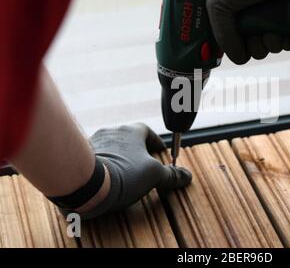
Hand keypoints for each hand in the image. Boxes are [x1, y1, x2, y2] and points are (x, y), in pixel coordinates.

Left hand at [71, 123, 191, 218]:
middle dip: (136, 150)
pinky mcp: (80, 155)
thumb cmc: (123, 174)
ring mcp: (94, 142)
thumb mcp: (154, 176)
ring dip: (118, 156)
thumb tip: (186, 176)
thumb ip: (171, 175)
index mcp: (132, 131)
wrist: (84, 182)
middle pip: (128, 138)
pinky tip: (105, 177)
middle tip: (143, 164)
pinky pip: (95, 156)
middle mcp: (112, 131)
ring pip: (111, 146)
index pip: (147, 131)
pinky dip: (103, 164)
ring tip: (123, 172)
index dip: (155, 141)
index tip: (159, 152)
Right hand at [206, 0, 289, 64]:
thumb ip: (222, 36)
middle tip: (258, 36)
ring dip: (272, 45)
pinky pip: (289, 42)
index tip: (242, 43)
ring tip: (272, 33)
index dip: (239, 49)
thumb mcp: (219, 6)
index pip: (236, 46)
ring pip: (272, 48)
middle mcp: (253, 21)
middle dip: (257, 48)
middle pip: (255, 51)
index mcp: (235, 19)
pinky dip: (288, 43)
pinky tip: (285, 36)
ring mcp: (272, 21)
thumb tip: (239, 58)